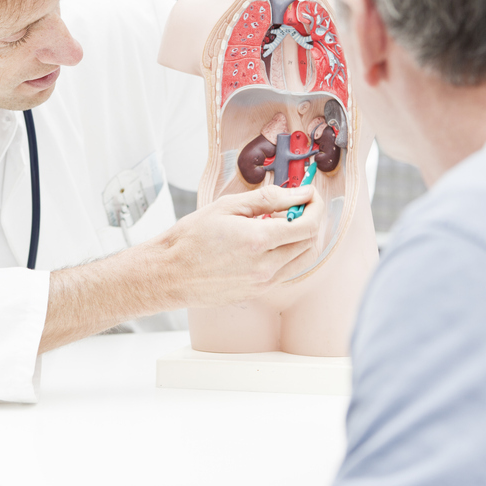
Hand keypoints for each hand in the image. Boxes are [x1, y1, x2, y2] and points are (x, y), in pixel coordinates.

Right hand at [148, 184, 324, 308]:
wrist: (169, 273)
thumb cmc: (190, 239)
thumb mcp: (227, 207)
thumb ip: (268, 199)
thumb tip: (298, 193)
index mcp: (259, 240)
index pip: (308, 225)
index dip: (315, 206)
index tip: (309, 196)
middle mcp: (266, 266)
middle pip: (310, 242)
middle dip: (311, 220)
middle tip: (297, 206)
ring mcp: (263, 283)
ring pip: (302, 259)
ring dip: (302, 239)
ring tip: (282, 223)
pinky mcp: (258, 292)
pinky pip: (286, 272)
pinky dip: (288, 254)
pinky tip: (268, 242)